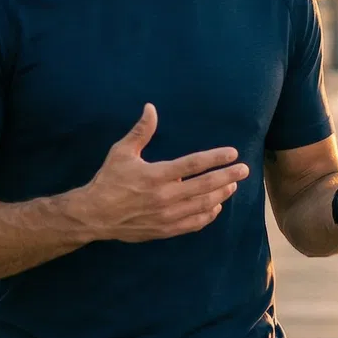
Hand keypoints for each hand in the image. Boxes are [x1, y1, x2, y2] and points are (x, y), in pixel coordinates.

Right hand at [70, 104, 249, 242]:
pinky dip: (208, 215)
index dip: (215, 158)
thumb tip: (151, 108)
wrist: (93, 215)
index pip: (193, 164)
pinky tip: (216, 206)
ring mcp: (166, 215)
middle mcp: (165, 196)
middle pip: (205, 186)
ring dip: (221, 194)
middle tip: (244, 169)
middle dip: (228, 176)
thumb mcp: (121, 152)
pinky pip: (193, 223)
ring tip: (232, 184)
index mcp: (156, 175)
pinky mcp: (165, 230)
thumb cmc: (108, 180)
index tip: (232, 153)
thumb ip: (140, 131)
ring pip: (203, 205)